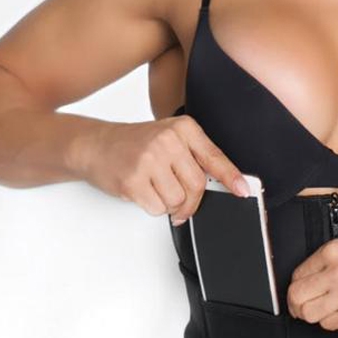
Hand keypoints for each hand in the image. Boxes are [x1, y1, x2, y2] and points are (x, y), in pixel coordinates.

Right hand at [81, 115, 247, 223]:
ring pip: (178, 201)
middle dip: (190, 201)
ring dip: (168, 204)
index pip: (214, 157)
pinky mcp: (134, 180)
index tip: (243, 190)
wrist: (94, 144)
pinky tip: (142, 190)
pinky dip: (152, 207)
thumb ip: (195, 157)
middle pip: (197, 186)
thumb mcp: (169, 139)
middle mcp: (168, 140)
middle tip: (178, 198)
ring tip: (153, 187)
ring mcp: (150, 159)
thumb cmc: (134, 145)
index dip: (231, 177)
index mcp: (183, 128)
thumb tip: (224, 184)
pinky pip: (158, 209)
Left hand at [287, 238, 337, 329]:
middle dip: (295, 303)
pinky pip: (328, 324)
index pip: (298, 274)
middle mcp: (337, 274)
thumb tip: (305, 275)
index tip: (300, 291)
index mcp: (333, 252)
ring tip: (318, 310)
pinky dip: (330, 321)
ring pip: (308, 313)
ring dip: (310, 314)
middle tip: (299, 306)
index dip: (296, 285)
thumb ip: (327, 258)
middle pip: (297, 296)